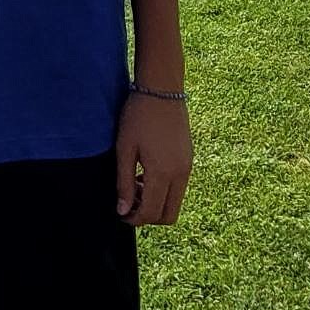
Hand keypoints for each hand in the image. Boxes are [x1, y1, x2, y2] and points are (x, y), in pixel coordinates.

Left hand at [115, 91, 192, 225]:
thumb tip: (123, 210)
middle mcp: (180, 175)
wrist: (162, 90)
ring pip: (175, 202)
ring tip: (134, 184)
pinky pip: (179, 188)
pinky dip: (163, 190)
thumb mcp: (124, 148)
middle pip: (168, 215)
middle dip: (148, 216)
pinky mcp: (189, 160)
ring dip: (156, 202)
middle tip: (128, 203)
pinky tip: (145, 173)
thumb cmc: (138, 116)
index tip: (120, 213)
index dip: (134, 219)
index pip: (151, 213)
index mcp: (162, 173)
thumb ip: (123, 182)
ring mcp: (188, 168)